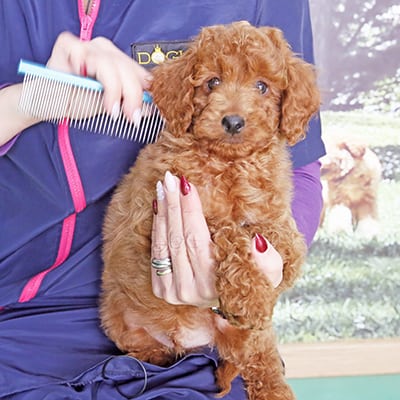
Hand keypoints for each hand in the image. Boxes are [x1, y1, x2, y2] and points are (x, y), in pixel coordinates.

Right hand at [47, 31, 151, 121]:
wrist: (52, 102)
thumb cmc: (81, 101)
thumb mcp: (111, 105)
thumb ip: (129, 102)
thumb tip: (151, 108)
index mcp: (119, 62)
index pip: (138, 72)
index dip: (143, 92)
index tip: (146, 113)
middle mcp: (105, 50)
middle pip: (127, 68)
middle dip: (132, 96)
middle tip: (132, 117)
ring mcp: (87, 46)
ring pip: (109, 63)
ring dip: (114, 90)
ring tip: (113, 111)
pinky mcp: (68, 45)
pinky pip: (81, 53)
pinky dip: (84, 69)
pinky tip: (84, 83)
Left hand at [151, 171, 282, 306]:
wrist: (232, 300)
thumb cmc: (250, 278)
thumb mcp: (270, 274)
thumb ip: (269, 261)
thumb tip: (256, 241)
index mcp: (214, 284)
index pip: (197, 240)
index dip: (190, 211)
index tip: (187, 185)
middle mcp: (189, 290)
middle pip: (177, 239)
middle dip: (174, 205)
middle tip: (170, 179)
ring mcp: (171, 291)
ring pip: (163, 244)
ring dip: (162, 212)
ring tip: (163, 187)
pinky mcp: (161, 289)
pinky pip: (155, 252)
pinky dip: (157, 227)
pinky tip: (159, 207)